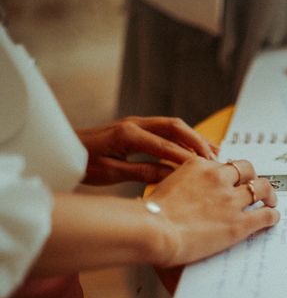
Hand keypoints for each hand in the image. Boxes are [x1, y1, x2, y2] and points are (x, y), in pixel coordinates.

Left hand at [76, 116, 216, 184]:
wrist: (61, 151)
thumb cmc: (81, 163)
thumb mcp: (110, 173)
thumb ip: (142, 171)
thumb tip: (172, 174)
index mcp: (127, 134)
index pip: (165, 145)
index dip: (187, 158)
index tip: (204, 170)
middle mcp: (134, 123)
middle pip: (176, 127)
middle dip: (197, 142)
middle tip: (214, 160)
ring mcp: (136, 123)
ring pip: (174, 127)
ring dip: (194, 139)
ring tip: (214, 153)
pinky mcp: (137, 128)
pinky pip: (166, 130)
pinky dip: (183, 140)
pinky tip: (195, 150)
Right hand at [148, 157, 278, 269]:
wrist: (153, 230)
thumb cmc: (150, 215)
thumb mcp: (164, 187)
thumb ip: (181, 185)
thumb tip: (183, 192)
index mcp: (199, 167)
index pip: (224, 164)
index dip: (232, 173)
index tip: (234, 179)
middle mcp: (218, 178)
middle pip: (247, 170)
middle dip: (253, 178)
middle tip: (256, 187)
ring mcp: (231, 200)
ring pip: (262, 189)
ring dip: (269, 195)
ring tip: (271, 201)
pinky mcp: (239, 223)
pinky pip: (265, 215)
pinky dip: (272, 216)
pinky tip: (272, 219)